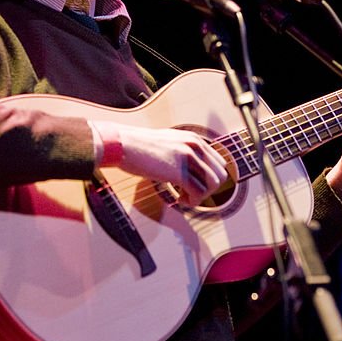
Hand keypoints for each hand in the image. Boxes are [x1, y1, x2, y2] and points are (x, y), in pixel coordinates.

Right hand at [92, 122, 229, 205]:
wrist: (121, 144)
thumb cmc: (139, 146)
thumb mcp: (168, 142)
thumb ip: (183, 150)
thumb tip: (191, 167)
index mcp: (194, 139)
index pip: (219, 163)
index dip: (210, 178)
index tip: (196, 185)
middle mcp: (195, 145)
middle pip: (220, 175)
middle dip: (209, 189)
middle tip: (191, 193)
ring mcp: (188, 157)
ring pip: (213, 185)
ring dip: (201, 196)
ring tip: (185, 197)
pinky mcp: (178, 171)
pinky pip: (198, 193)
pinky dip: (192, 201)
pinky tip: (180, 200)